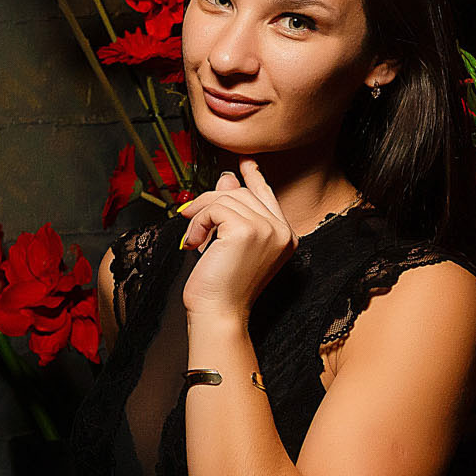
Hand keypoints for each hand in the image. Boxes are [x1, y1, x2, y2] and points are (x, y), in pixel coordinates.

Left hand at [180, 160, 295, 324]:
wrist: (219, 313)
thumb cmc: (223, 288)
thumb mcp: (229, 244)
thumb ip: (233, 211)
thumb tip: (227, 179)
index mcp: (285, 237)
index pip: (267, 196)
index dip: (254, 177)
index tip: (244, 162)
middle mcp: (283, 231)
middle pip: (242, 194)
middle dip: (211, 202)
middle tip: (190, 218)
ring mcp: (268, 229)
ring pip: (226, 199)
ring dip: (201, 217)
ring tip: (193, 240)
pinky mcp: (248, 229)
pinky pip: (215, 209)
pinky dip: (198, 224)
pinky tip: (194, 244)